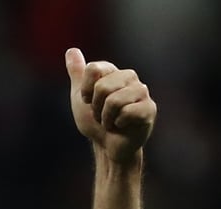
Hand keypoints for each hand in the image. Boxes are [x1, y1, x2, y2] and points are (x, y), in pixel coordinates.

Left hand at [65, 48, 155, 164]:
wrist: (107, 146)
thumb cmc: (95, 122)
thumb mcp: (80, 98)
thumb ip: (77, 74)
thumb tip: (71, 50)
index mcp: (113, 71)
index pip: (93, 68)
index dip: (86, 90)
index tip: (89, 101)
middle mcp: (130, 77)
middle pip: (102, 86)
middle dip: (96, 108)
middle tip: (102, 115)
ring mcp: (142, 92)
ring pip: (114, 101)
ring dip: (106, 118)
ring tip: (112, 121)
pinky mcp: (149, 108)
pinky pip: (127, 113)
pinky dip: (118, 124)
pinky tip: (123, 126)